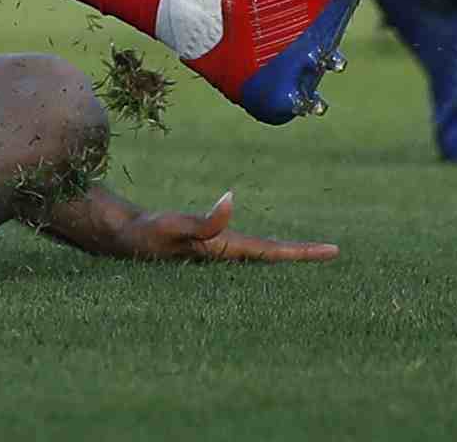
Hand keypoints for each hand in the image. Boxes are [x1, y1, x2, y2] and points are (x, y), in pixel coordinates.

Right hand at [116, 190, 338, 264]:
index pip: (273, 253)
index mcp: (226, 252)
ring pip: (259, 254)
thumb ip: (205, 220)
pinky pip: (245, 247)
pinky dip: (262, 245)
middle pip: (272, 257)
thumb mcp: (175, 224)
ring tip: (309, 250)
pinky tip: (267, 246)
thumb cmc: (149, 233)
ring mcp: (218, 252)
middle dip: (300, 255)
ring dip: (283, 252)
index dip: (303, 252)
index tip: (333, 251)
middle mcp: (227, 256)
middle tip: (332, 251)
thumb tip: (232, 200)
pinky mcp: (209, 244)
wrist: (124, 237)